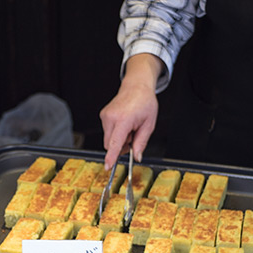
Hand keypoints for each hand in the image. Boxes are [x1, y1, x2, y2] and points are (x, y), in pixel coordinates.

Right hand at [99, 54, 162, 168]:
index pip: (115, 142)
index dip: (112, 156)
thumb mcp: (149, 125)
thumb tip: (136, 157)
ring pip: (109, 139)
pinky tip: (124, 123)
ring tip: (130, 127)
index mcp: (124, 119)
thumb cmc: (145, 103)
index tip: (108, 166)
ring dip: (119, 139)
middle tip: (133, 137)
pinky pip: (108, 132)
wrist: (136, 86)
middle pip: (110, 144)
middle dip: (120, 146)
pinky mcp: (103, 116)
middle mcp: (111, 117)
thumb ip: (141, 143)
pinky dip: (116, 132)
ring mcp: (105, 116)